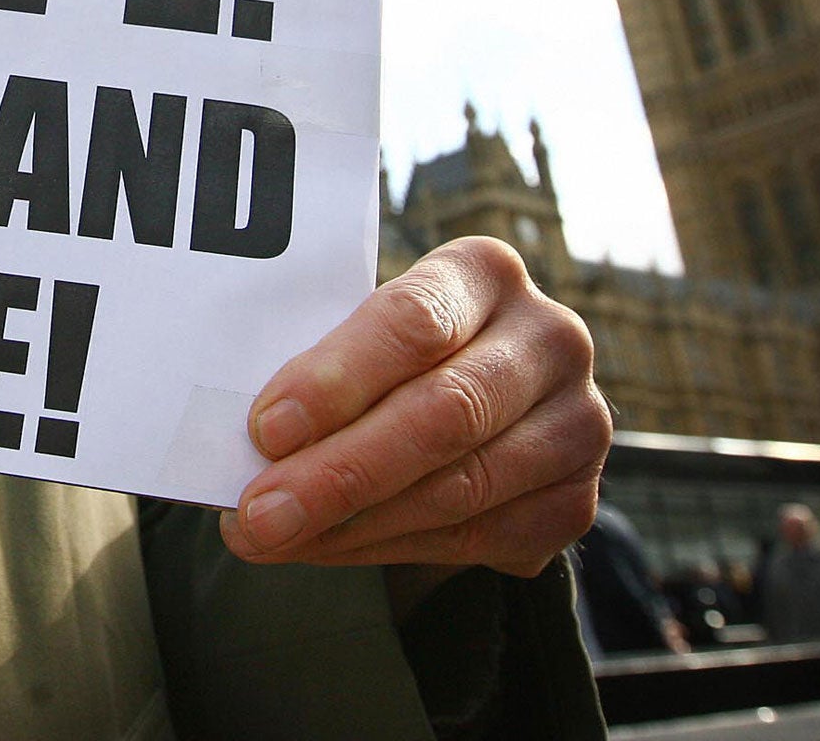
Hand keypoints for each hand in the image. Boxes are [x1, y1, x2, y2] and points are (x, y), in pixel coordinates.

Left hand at [219, 236, 607, 578]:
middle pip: (442, 413)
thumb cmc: (391, 349)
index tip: (265, 429)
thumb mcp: (361, 328)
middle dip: (338, 472)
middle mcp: (549, 339)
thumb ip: (318, 367)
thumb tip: (240, 446)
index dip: (337, 379)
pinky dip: (389, 548)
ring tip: (274, 537)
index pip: (412, 321)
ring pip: (460, 488)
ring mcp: (577, 422)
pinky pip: (478, 539)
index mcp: (485, 271)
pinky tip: (324, 548)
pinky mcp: (578, 499)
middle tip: (259, 513)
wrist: (479, 394)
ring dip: (354, 523)